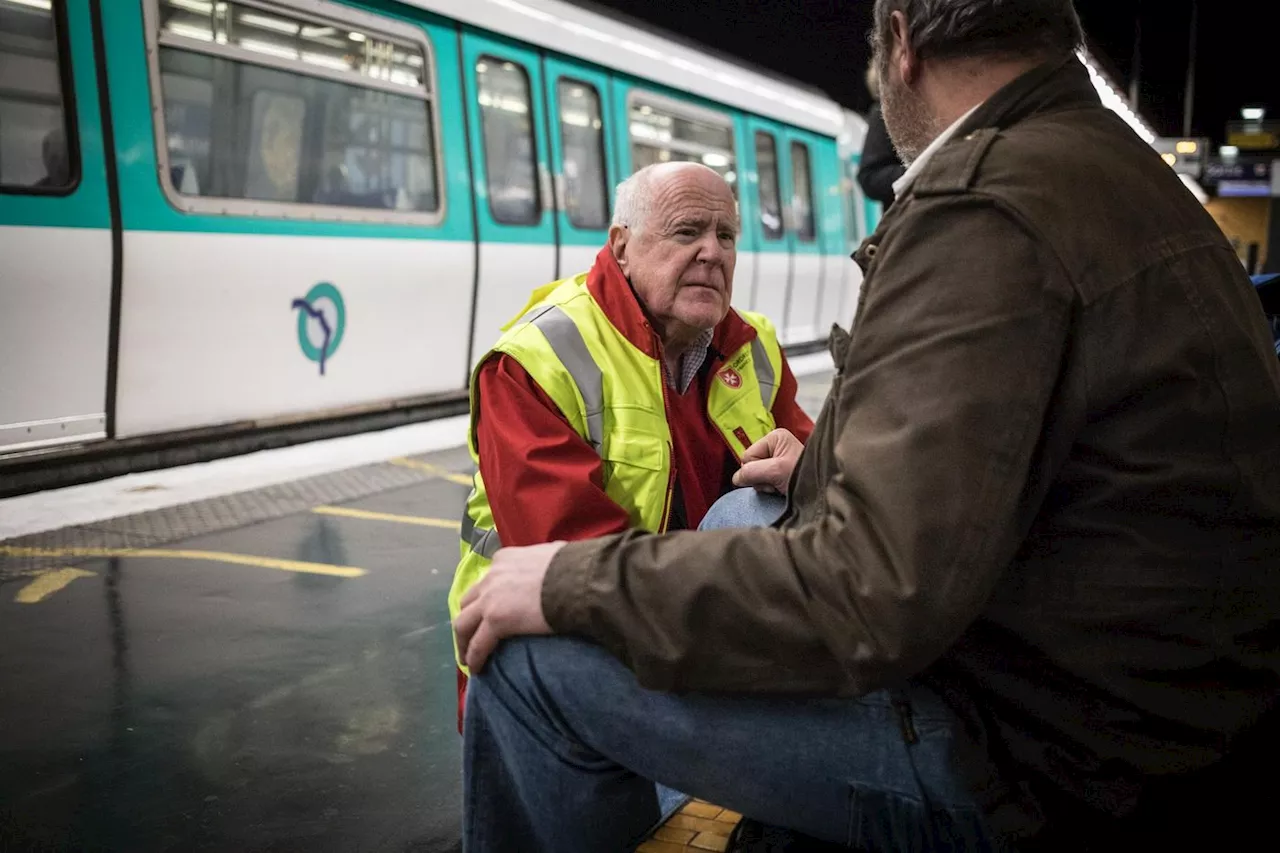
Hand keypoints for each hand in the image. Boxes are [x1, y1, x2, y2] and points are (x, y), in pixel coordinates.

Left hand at [453, 541, 564, 672]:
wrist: (579, 580)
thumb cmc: (575, 567)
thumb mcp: (553, 554)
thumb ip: (545, 561)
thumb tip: (556, 564)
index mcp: (505, 559)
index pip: (487, 581)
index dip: (485, 598)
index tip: (489, 611)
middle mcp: (492, 576)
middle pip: (468, 601)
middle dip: (469, 619)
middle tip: (472, 635)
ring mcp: (490, 599)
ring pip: (463, 623)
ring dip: (464, 641)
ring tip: (468, 657)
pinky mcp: (496, 621)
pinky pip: (478, 644)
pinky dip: (474, 657)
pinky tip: (477, 669)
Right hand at [731, 428, 802, 494]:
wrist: (821, 491)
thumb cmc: (803, 475)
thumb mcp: (776, 471)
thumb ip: (751, 472)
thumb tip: (736, 478)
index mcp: (774, 437)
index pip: (748, 456)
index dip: (755, 470)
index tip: (772, 475)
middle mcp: (775, 445)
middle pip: (751, 465)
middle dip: (761, 478)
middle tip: (777, 482)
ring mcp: (778, 458)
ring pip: (756, 475)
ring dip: (766, 484)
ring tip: (781, 485)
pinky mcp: (780, 471)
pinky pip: (764, 480)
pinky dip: (770, 487)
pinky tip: (781, 488)